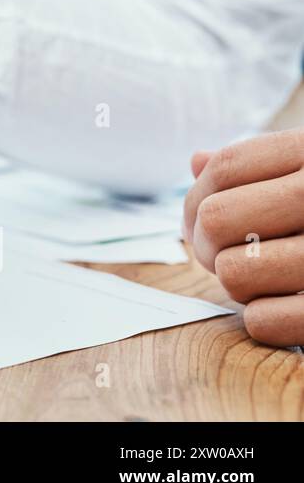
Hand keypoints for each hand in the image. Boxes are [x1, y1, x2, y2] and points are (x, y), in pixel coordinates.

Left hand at [184, 129, 303, 346]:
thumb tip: (197, 161)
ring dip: (237, 283)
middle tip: (225, 254)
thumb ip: (262, 166)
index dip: (196, 198)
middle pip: (218, 218)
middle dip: (208, 243)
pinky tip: (286, 305)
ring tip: (264, 278)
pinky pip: (264, 321)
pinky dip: (264, 319)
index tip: (198, 221)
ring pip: (234, 272)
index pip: (227, 168)